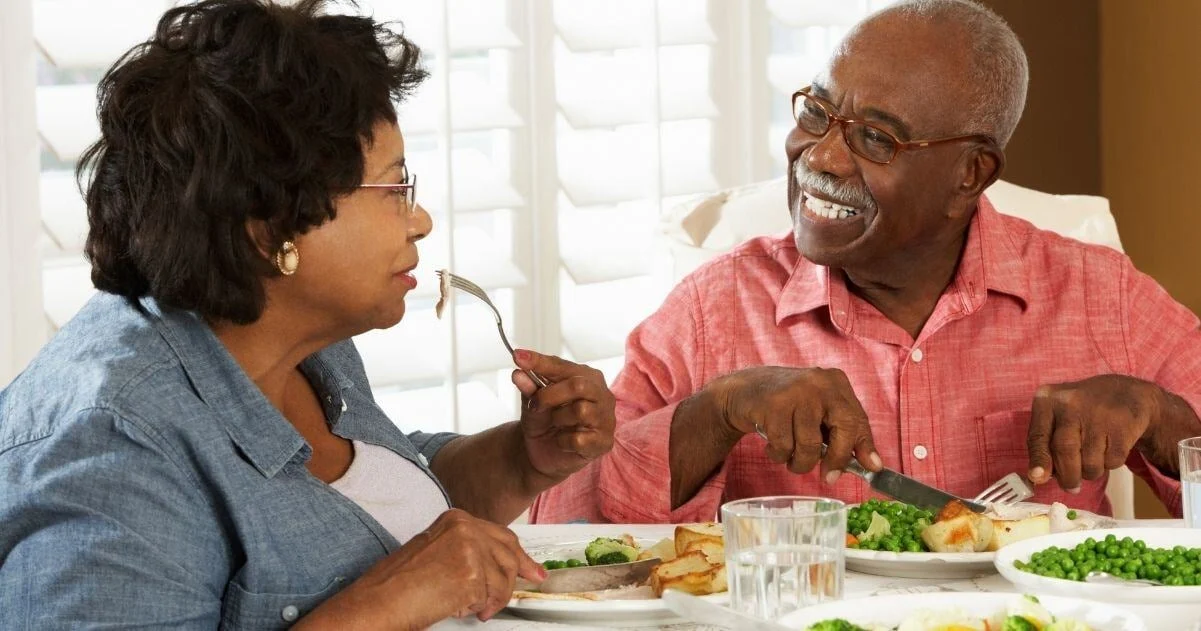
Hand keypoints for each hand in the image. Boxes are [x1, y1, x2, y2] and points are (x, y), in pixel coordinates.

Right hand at [297, 509, 545, 628]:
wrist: (377, 601)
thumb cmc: (397, 583)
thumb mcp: (436, 551)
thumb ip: (467, 550)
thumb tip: (495, 564)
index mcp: (456, 519)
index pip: (501, 535)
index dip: (519, 555)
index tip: (530, 567)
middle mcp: (465, 529)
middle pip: (509, 554)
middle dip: (518, 574)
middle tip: (528, 583)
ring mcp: (470, 550)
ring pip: (503, 579)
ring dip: (494, 599)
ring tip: (475, 607)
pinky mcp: (471, 575)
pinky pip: (490, 597)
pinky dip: (479, 608)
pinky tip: (460, 608)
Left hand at [512, 349, 615, 482]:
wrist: (543, 452)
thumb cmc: (544, 420)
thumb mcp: (532, 401)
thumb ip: (528, 387)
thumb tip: (518, 374)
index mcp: (587, 377)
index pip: (563, 366)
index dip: (540, 362)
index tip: (517, 357)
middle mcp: (601, 395)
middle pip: (579, 386)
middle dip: (550, 395)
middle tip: (534, 404)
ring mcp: (606, 419)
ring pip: (581, 411)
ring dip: (558, 418)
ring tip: (554, 423)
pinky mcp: (604, 442)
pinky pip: (579, 438)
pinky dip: (563, 441)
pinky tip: (562, 441)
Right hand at [710, 366, 880, 482]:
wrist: (745, 390)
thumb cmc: (788, 406)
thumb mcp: (819, 413)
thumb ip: (843, 434)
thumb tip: (873, 465)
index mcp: (836, 382)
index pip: (858, 419)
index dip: (865, 447)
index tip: (871, 468)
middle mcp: (820, 383)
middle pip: (843, 429)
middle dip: (836, 459)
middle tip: (828, 477)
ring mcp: (796, 392)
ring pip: (810, 445)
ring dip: (799, 462)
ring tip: (790, 456)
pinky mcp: (773, 405)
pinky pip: (783, 446)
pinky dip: (778, 455)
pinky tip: (772, 445)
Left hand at [1026, 374, 1163, 492]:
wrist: (1125, 393)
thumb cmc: (1081, 412)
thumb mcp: (1056, 418)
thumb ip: (1045, 444)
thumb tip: (1038, 478)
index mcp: (1047, 400)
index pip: (1038, 435)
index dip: (1038, 460)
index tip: (1037, 477)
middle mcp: (1070, 403)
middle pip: (1065, 450)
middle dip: (1068, 475)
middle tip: (1071, 486)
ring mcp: (1098, 413)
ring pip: (1090, 461)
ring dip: (1090, 472)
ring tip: (1092, 461)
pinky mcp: (1123, 425)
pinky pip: (1112, 460)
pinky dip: (1109, 464)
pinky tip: (1109, 449)